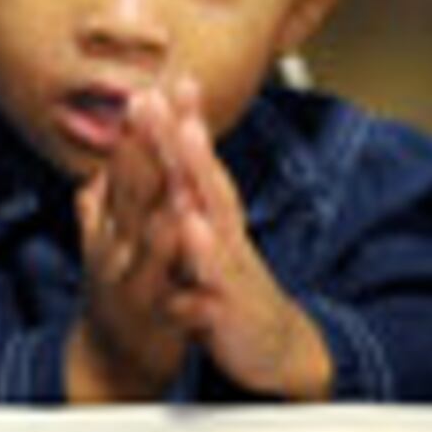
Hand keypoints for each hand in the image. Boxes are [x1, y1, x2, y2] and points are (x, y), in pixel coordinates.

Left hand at [68, 78, 332, 401]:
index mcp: (211, 220)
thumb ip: (184, 202)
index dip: (180, 125)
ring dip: (199, 178)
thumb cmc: (227, 290)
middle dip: (182, 136)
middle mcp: (223, 234)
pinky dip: (203, 254)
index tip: (165, 80)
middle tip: (159, 96)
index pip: (193, 166)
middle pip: (202, 178)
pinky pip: (214, 275)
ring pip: (213, 217)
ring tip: (184, 138)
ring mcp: (229, 266)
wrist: (272, 351)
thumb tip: (162, 159)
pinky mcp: (228, 304)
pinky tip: (192, 229)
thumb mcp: (202, 243)